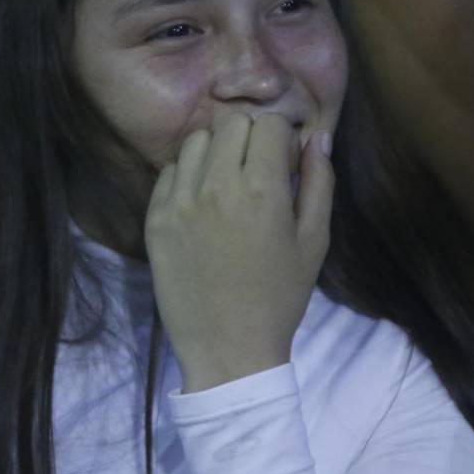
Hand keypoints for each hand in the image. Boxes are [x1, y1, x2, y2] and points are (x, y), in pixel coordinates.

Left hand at [144, 113, 333, 392]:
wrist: (228, 350)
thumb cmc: (280, 297)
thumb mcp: (313, 241)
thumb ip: (318, 182)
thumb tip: (317, 136)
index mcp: (261, 190)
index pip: (268, 124)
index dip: (281, 139)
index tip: (283, 165)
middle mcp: (216, 186)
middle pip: (231, 125)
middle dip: (250, 139)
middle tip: (256, 172)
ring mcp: (179, 201)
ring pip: (196, 142)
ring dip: (215, 153)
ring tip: (226, 185)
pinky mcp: (154, 218)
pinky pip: (168, 172)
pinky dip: (187, 177)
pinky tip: (201, 205)